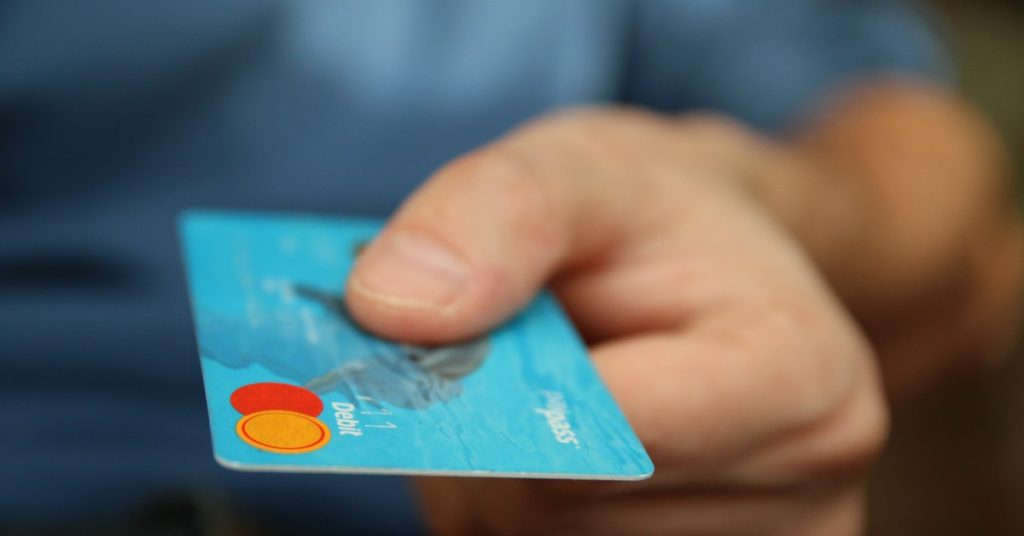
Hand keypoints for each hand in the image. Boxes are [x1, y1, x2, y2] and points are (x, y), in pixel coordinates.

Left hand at [345, 108, 886, 534]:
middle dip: (491, 430)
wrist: (720, 268)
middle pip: (558, 510)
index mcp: (797, 372)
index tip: (443, 338)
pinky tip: (555, 446)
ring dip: (500, 474)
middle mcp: (805, 479)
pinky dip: (518, 505)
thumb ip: (498, 212)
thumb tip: (390, 305)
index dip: (492, 393)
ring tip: (542, 392)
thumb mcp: (581, 166)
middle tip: (505, 350)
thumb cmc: (656, 214)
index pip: (601, 435)